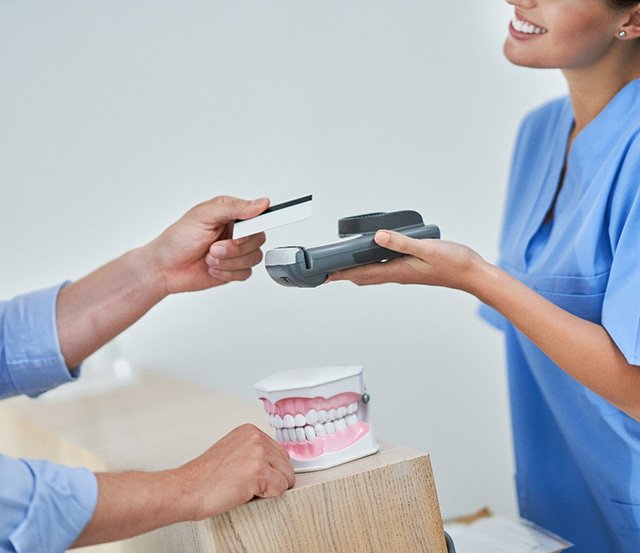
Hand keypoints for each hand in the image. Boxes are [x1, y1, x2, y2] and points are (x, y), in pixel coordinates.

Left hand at [147, 196, 269, 294]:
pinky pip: (246, 273)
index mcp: (231, 214)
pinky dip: (227, 273)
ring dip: (229, 261)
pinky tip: (213, 268)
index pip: (258, 216)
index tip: (243, 234)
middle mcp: (236, 232)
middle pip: (258, 240)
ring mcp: (236, 252)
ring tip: (210, 257)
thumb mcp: (203, 215)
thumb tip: (260, 204)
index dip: (256, 225)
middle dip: (235, 248)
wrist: (165, 268)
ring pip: (253, 258)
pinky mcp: (234, 269)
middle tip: (214, 247)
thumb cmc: (178, 239)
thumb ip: (234, 208)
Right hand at [175, 424, 295, 519]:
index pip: (279, 452)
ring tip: (245, 487)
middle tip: (247, 484)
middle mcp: (256, 437)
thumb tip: (274, 464)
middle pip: (286, 463)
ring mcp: (258, 453)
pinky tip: (247, 492)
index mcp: (249, 430)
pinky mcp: (259, 471)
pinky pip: (281, 488)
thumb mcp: (233, 452)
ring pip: (286, 477)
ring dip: (270, 488)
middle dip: (273, 478)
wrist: (188, 489)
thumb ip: (254, 452)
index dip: (269, 469)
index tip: (252, 476)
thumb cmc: (205, 477)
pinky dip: (268, 497)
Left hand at [329, 229, 486, 292]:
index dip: (342, 274)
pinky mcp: (412, 269)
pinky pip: (385, 268)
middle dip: (345, 274)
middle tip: (328, 271)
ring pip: (374, 273)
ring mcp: (405, 272)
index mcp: (398, 271)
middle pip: (364, 276)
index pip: (362, 274)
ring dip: (357, 270)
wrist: (473, 274)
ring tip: (343, 264)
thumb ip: (401, 242)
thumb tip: (378, 236)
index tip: (325, 275)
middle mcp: (398, 274)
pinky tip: (374, 255)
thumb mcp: (426, 248)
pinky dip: (373, 264)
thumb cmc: (455, 263)